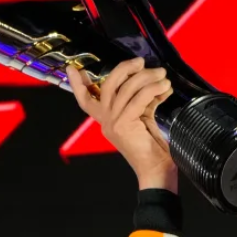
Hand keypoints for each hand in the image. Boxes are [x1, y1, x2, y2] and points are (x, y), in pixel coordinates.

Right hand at [66, 57, 177, 191]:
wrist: (157, 174)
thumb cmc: (155, 152)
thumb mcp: (144, 121)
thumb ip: (142, 103)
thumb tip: (152, 84)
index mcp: (107, 122)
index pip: (86, 101)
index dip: (78, 85)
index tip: (71, 69)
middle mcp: (106, 122)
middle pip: (109, 85)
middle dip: (125, 69)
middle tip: (141, 62)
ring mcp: (113, 123)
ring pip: (126, 88)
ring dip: (147, 77)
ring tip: (162, 75)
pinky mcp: (124, 124)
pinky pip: (139, 98)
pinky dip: (153, 89)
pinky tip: (165, 86)